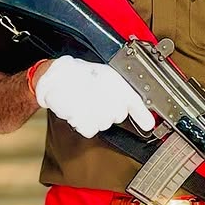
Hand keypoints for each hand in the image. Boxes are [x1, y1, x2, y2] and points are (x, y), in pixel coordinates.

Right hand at [34, 56, 154, 138]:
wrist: (56, 78)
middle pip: (117, 116)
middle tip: (96, 99)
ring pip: (103, 124)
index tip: (148, 125)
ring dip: (94, 117)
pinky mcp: (86, 121)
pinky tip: (79, 111)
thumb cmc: (78, 74)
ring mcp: (99, 112)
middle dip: (108, 110)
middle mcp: (111, 99)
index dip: (142, 115)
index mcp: (117, 84)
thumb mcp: (104, 75)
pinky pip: (90, 130)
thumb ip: (119, 91)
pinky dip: (83, 123)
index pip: (135, 103)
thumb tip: (130, 105)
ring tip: (85, 103)